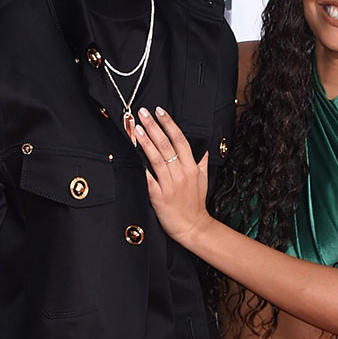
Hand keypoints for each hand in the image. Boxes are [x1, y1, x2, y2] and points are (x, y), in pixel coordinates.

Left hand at [133, 106, 209, 249]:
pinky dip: (142, 167)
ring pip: (156, 158)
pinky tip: (134, 155)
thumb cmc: (196, 204)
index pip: (180, 140)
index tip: (159, 111)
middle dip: (153, 126)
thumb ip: (202, 163)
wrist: (192, 226)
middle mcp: (181, 173)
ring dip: (146, 142)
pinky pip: (149, 179)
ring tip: (137, 128)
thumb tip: (204, 149)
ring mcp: (170, 185)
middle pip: (166, 145)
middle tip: (143, 113)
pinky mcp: (159, 196)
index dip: (169, 124)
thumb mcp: (204, 180)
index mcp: (191, 167)